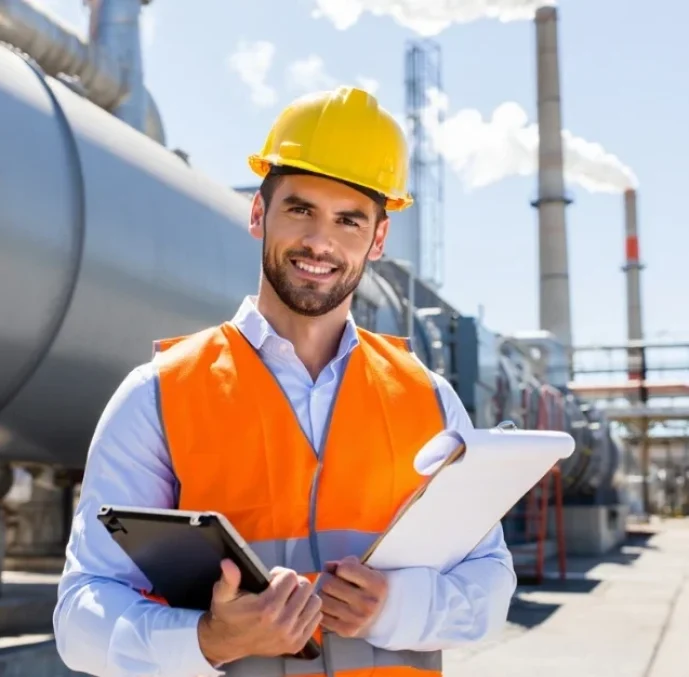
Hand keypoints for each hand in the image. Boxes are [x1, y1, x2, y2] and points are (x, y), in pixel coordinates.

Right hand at [198, 559, 321, 665]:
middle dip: (295, 583)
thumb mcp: (224, 595)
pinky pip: (317, 618)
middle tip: (283, 587)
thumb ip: (229, 578)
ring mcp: (291, 635)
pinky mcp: (297, 644)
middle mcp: (282, 622)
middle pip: (306, 587)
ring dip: (304, 597)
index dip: (281, 574)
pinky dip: (308, 612)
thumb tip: (228, 562)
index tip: (273, 579)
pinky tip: (295, 611)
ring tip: (291, 598)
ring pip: (315, 602)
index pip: (291, 576)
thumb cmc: (229, 614)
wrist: (228, 643)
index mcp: (266, 608)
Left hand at [319, 555, 387, 638]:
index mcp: (376, 584)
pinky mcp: (346, 631)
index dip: (341, 567)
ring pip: (322, 600)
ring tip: (331, 594)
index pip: (344, 568)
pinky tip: (331, 607)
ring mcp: (357, 619)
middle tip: (333, 583)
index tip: (345, 572)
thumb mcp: (366, 570)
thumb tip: (327, 566)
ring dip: (323, 595)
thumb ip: (347, 563)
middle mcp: (368, 603)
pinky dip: (323, 610)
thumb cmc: (369, 588)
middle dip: (328, 580)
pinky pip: (322, 616)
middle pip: (329, 584)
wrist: (382, 616)